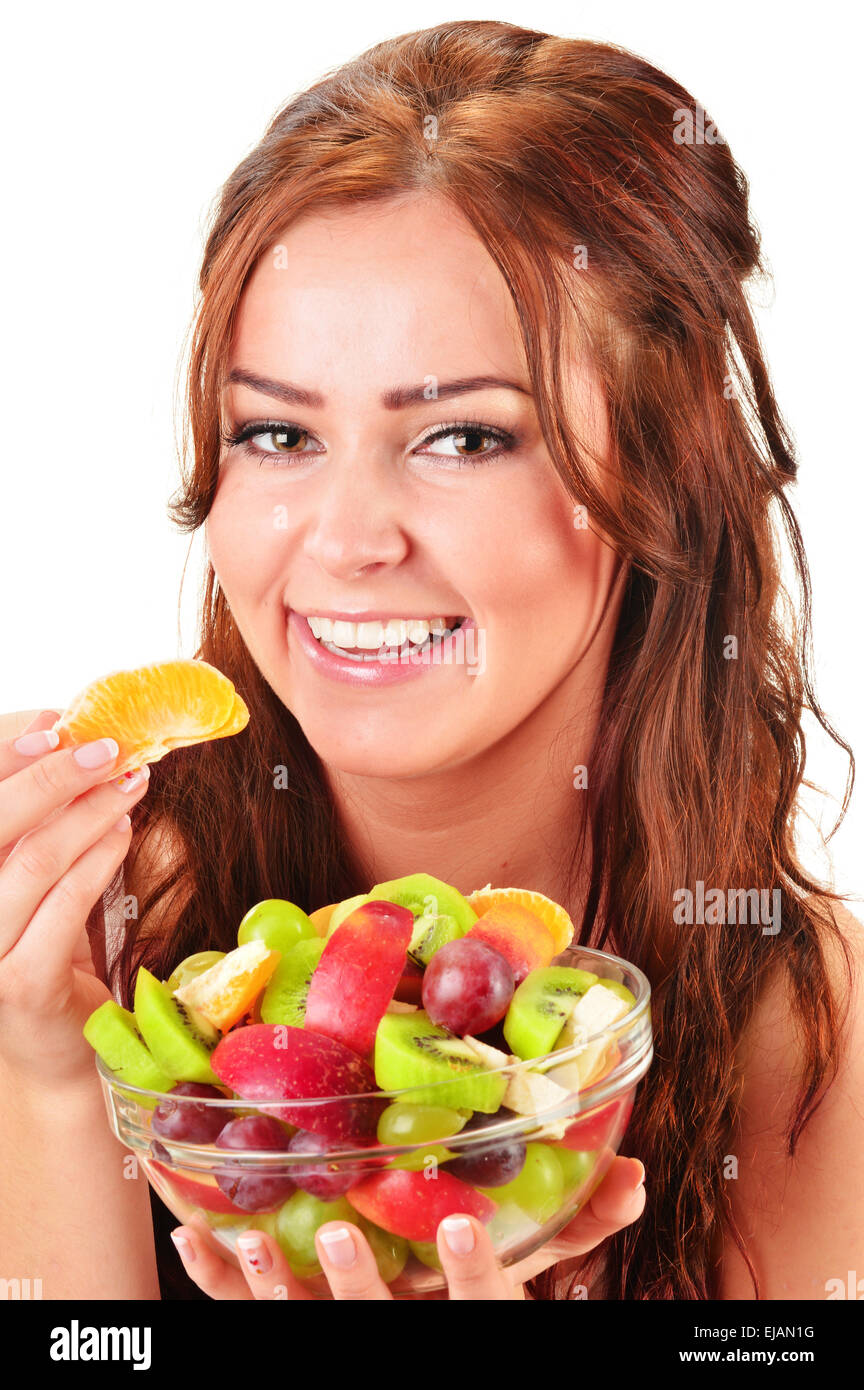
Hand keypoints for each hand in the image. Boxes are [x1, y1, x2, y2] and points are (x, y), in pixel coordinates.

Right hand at [0, 710, 150, 1086]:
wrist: (55, 1043)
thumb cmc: (41, 942)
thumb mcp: (30, 870)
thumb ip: (33, 814)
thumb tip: (56, 727)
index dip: (5, 754)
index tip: (56, 723)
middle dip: (53, 776)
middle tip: (109, 748)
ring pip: (32, 861)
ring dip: (89, 814)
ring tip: (129, 786)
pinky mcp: (18, 984)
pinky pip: (64, 907)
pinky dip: (99, 862)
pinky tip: (123, 835)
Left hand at [170, 1152, 645, 1299]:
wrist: (413, 1340)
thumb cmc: (467, 1294)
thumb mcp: (523, 1269)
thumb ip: (578, 1225)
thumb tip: (633, 1175)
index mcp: (459, 1318)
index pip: (482, 1312)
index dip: (474, 1277)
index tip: (464, 1226)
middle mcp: (398, 1333)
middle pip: (375, 1327)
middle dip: (357, 1289)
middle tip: (339, 1235)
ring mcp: (338, 1333)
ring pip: (301, 1327)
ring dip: (277, 1286)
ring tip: (259, 1240)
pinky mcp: (292, 1324)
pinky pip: (248, 1316)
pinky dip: (220, 1275)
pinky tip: (195, 1236)